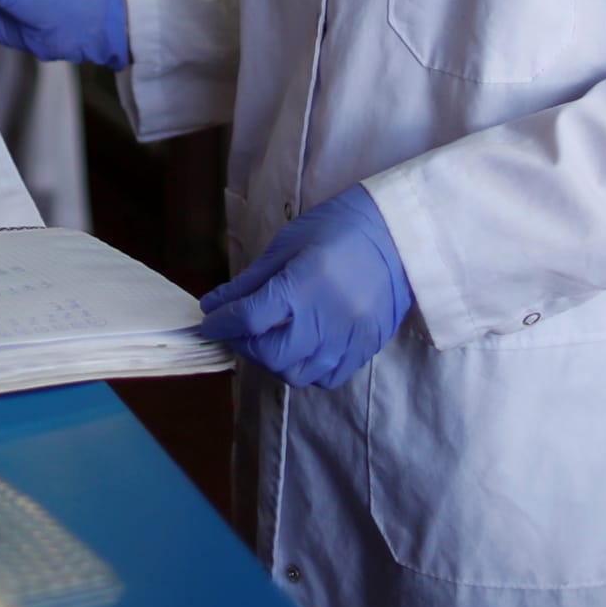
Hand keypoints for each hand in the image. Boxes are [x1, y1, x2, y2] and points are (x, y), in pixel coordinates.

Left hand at [198, 186, 413, 388]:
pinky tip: (299, 348)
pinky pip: (326, 378)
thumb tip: (215, 304)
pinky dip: (305, 368)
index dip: (220, 323)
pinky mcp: (365, 349)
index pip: (249, 318)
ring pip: (297, 374)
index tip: (208, 322)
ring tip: (266, 338)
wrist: (397, 234)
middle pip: (270, 354)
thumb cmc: (337, 228)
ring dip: (272, 360)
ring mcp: (349, 339)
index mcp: (303, 284)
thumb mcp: (286, 244)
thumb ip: (250, 281)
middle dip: (244, 344)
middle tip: (236, 329)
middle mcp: (326, 319)